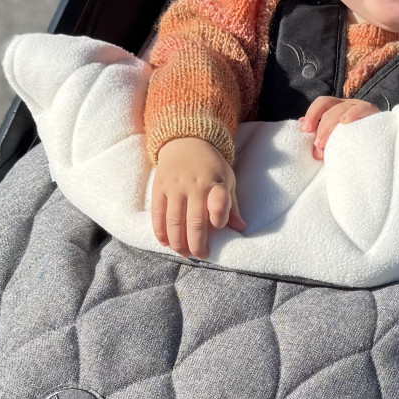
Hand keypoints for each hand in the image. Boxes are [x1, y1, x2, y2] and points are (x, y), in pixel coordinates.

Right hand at [150, 136, 245, 258]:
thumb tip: (240, 228)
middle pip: (194, 222)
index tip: (218, 229)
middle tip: (200, 255)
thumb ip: (231, 205)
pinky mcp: (159, 187)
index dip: (219, 219)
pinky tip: (165, 243)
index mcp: (215, 183)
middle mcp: (194, 185)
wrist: (186, 142)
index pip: (219, 203)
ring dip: (178, 242)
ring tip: (183, 253)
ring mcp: (175, 186)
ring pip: (174, 221)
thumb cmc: (211, 166)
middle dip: (197, 244)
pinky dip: (160, 231)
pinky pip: (158, 213)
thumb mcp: (227, 179)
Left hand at [299, 94, 379, 159]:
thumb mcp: (331, 140)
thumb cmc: (350, 144)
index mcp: (336, 107)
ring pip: (342, 108)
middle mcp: (347, 104)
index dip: (312, 113)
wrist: (377, 150)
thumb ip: (318, 134)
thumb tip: (300, 125)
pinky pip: (363, 109)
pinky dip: (353, 114)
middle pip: (329, 104)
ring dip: (330, 125)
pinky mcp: (373, 114)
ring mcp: (360, 107)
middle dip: (320, 124)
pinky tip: (345, 122)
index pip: (322, 103)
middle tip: (317, 144)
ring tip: (324, 143)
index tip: (305, 130)